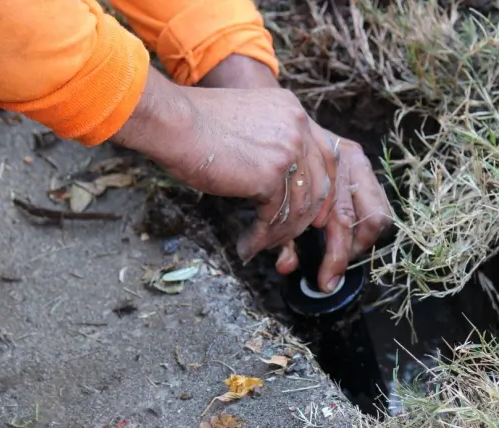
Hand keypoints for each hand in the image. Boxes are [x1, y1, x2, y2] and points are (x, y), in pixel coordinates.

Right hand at [111, 66, 337, 263]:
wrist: (173, 122)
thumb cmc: (196, 124)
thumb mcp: (247, 123)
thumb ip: (271, 143)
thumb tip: (277, 180)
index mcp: (294, 112)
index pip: (326, 156)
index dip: (323, 189)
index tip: (312, 212)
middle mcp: (298, 128)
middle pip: (319, 184)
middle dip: (304, 218)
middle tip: (284, 236)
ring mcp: (288, 150)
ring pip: (299, 206)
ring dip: (279, 233)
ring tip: (257, 244)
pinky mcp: (271, 175)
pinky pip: (276, 217)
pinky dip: (263, 237)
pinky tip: (247, 245)